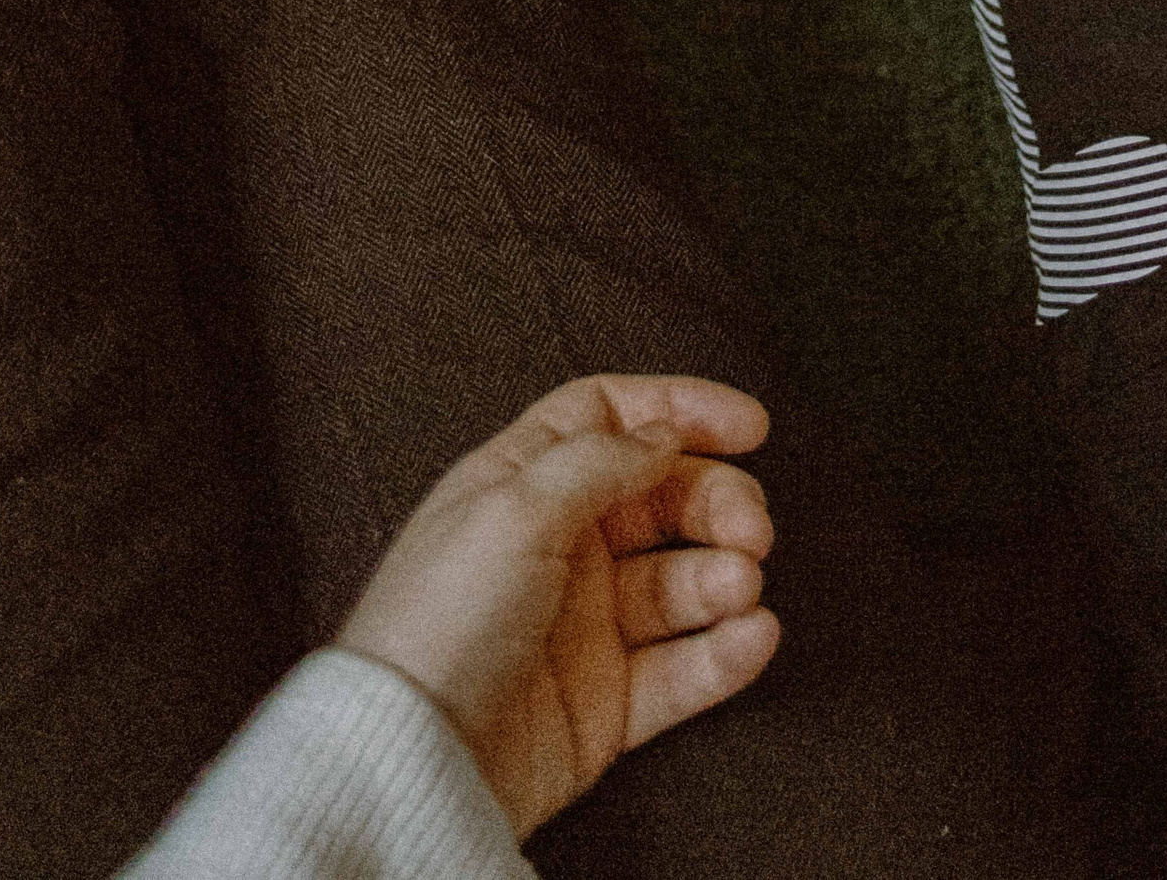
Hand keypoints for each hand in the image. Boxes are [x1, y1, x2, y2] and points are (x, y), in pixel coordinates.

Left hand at [336, 374, 778, 836]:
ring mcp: (586, 626)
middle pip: (662, 499)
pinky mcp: (606, 702)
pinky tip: (752, 637)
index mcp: (524, 484)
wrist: (413, 756)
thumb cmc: (440, 620)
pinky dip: (723, 653)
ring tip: (740, 586)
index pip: (612, 419)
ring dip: (723, 577)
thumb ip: (597, 461)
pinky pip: (682, 669)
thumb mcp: (513, 508)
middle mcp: (560, 547)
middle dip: (717, 503)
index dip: (680, 410)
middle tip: (753, 528)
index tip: (748, 426)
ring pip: (680, 583)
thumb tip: (662, 432)